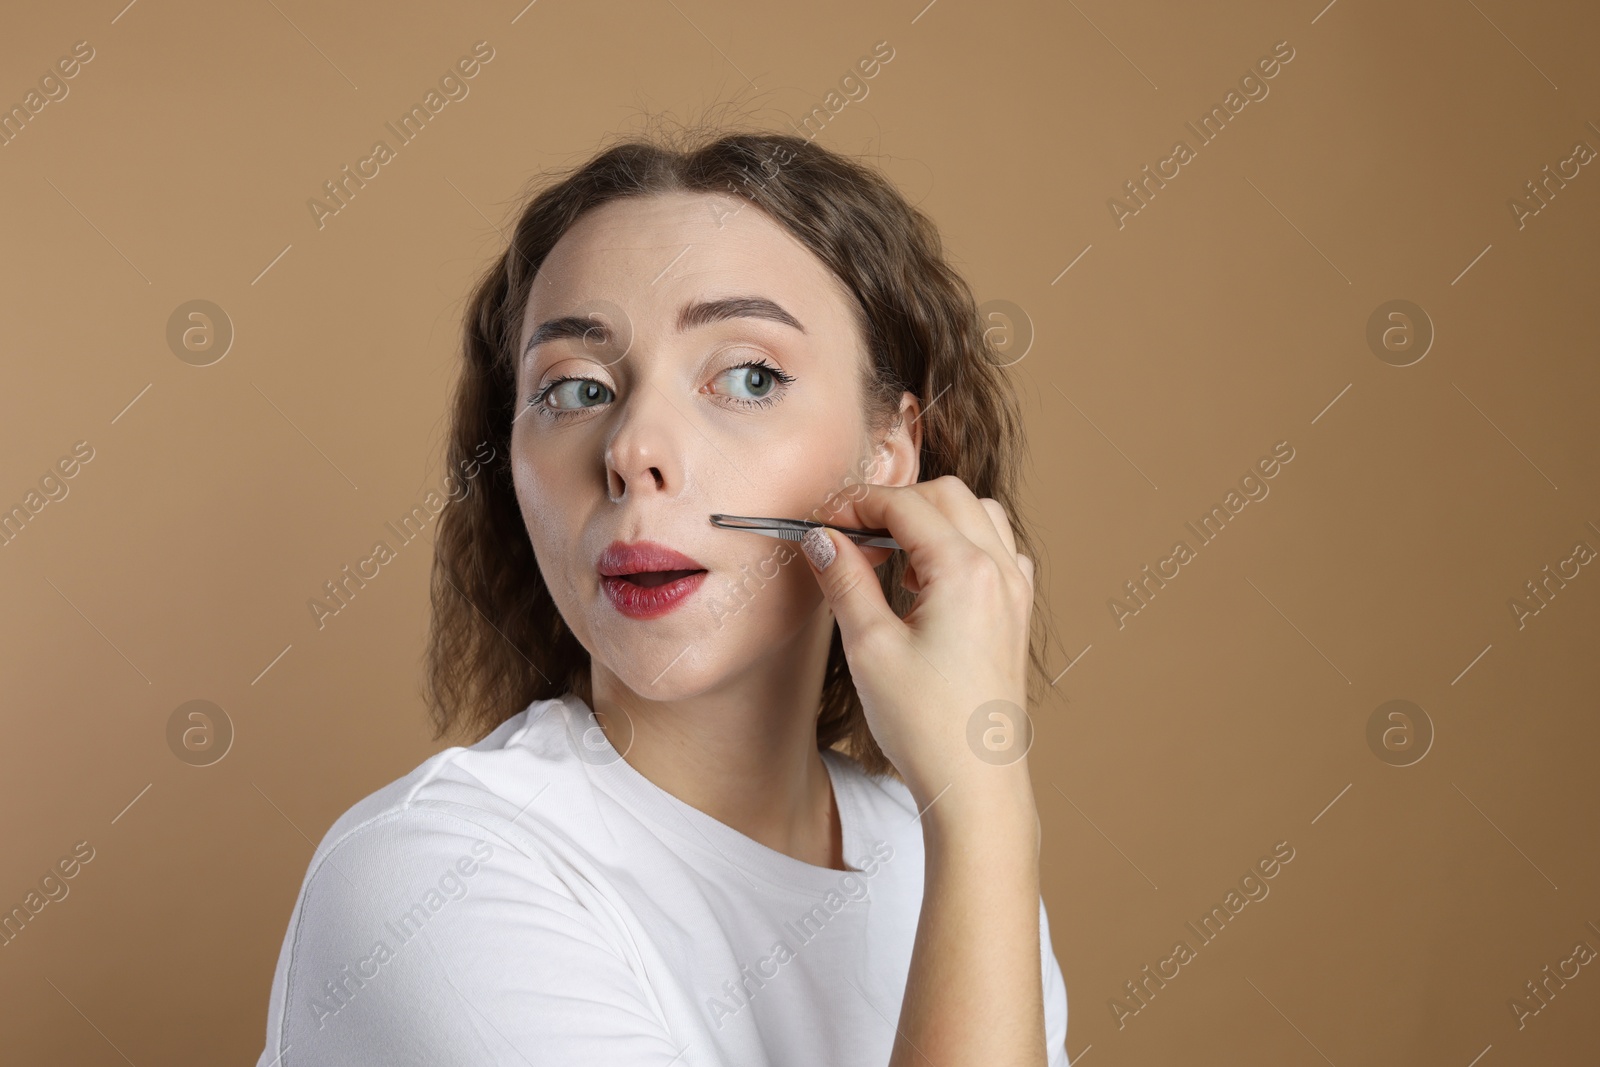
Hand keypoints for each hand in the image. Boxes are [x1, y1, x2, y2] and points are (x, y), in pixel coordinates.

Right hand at [800, 475, 1037, 811]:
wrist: (975, 783)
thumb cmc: (926, 724)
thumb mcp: (870, 646)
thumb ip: (845, 579)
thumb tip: (821, 537)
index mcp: (965, 571)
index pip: (905, 504)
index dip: (856, 503)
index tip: (821, 522)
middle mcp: (999, 571)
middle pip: (946, 494)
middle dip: (893, 503)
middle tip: (849, 534)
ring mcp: (1014, 591)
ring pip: (977, 514)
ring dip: (930, 518)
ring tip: (888, 556)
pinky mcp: (1015, 614)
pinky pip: (996, 550)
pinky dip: (961, 543)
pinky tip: (928, 580)